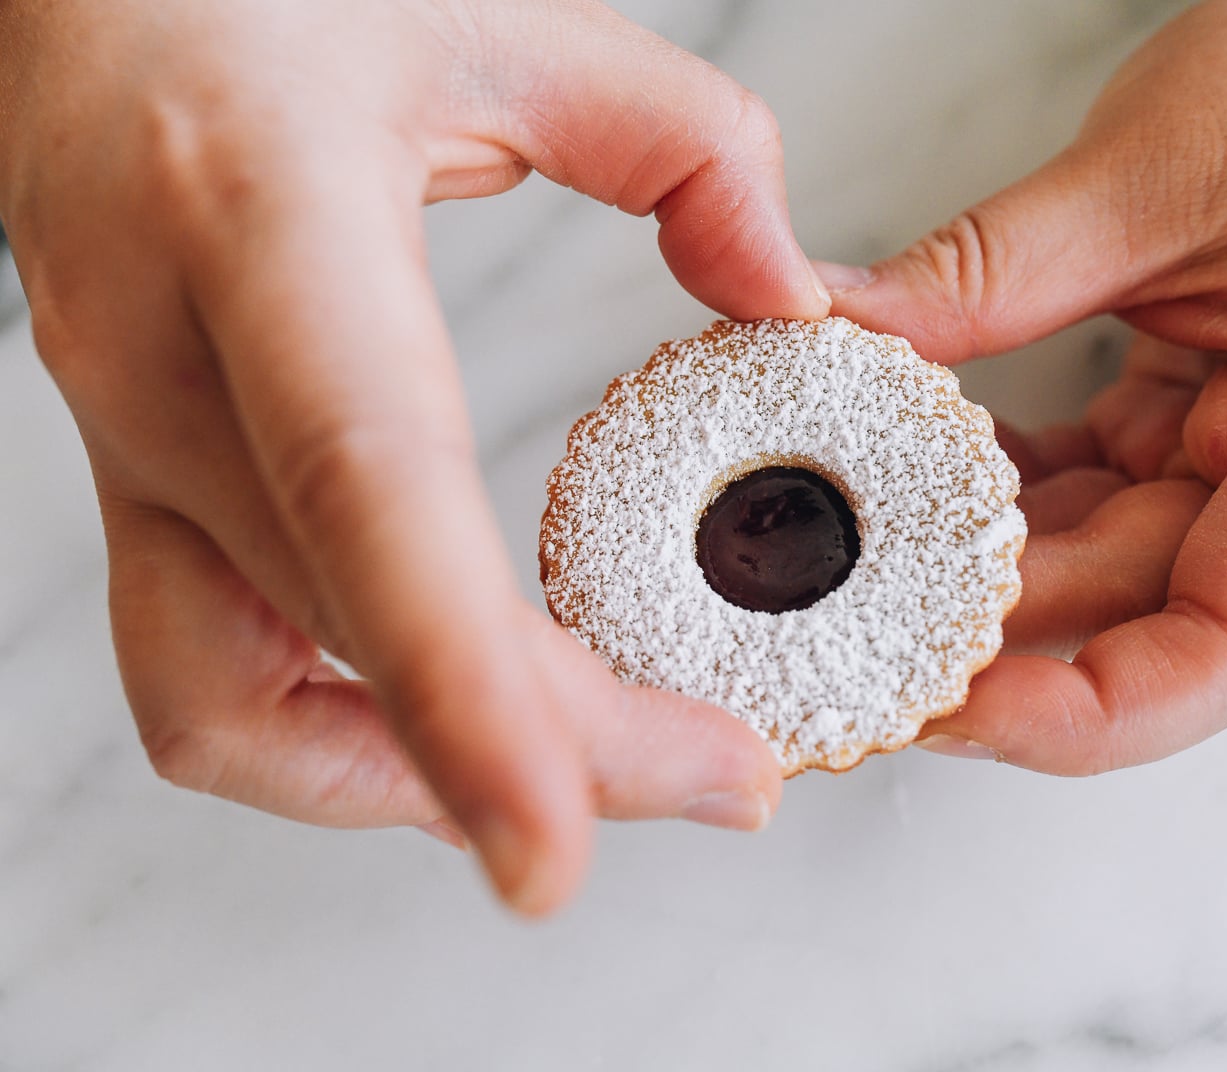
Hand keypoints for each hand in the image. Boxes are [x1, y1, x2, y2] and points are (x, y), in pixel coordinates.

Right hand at [0, 0, 829, 912]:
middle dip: (543, 756)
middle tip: (722, 778)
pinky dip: (353, 733)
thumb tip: (785, 291)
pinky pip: (216, 673)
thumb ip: (681, 142)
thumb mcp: (497, 16)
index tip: (551, 851)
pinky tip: (467, 714)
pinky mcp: (136, 485)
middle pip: (348, 644)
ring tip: (599, 778)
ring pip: (242, 713)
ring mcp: (126, 441)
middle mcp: (165, 361)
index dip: (459, 688)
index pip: (364, 487)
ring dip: (422, 781)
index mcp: (262, 220)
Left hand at [823, 0, 1226, 771]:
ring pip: (1109, 565)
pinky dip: (1011, 502)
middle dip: (999, 634)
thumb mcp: (1146, 173)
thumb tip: (835, 337)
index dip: (1089, 713)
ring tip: (865, 563)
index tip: (957, 713)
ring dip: (990, 569)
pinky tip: (924, 485)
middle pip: (1145, 616)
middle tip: (854, 637)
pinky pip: (1101, 499)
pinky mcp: (1214, 429)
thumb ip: (983, 277)